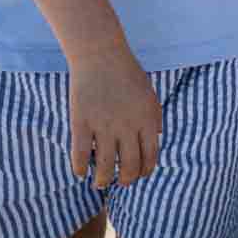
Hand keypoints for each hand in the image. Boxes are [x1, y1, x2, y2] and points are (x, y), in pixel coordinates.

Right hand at [68, 50, 162, 187]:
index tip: (139, 175)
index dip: (145, 171)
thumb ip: (154, 117)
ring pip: (104, 167)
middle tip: (121, 182)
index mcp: (147, 120)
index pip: (150, 157)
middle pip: (129, 166)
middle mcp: (127, 127)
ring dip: (103, 181)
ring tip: (100, 183)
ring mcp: (103, 126)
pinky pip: (80, 155)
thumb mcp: (149, 94)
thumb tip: (157, 138)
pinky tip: (80, 172)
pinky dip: (80, 169)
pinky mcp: (82, 123)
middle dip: (126, 180)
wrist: (100, 54)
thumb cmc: (127, 72)